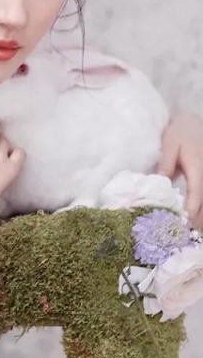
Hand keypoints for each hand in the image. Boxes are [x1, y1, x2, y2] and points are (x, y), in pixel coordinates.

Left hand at [156, 111, 202, 227]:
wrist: (193, 123)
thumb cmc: (180, 133)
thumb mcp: (169, 146)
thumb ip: (165, 165)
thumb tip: (158, 184)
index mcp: (198, 168)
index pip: (196, 193)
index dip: (191, 210)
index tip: (184, 224)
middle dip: (196, 219)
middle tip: (183, 234)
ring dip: (199, 216)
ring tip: (188, 230)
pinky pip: (202, 194)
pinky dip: (199, 206)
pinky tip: (192, 217)